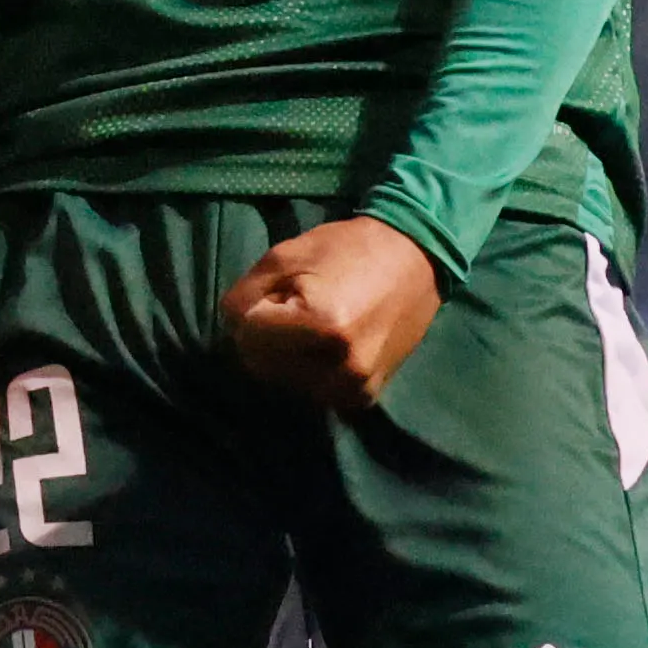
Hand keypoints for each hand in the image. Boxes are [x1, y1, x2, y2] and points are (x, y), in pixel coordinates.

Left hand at [222, 216, 443, 414]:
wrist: (415, 260)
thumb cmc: (348, 249)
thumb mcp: (285, 256)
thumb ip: (245, 296)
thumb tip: (232, 330)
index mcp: (323, 326)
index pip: (247, 337)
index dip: (249, 313)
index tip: (272, 294)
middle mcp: (341, 368)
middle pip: (261, 366)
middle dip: (262, 338)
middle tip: (289, 309)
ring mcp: (355, 388)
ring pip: (283, 383)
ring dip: (282, 358)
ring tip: (308, 326)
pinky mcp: (364, 398)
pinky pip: (311, 391)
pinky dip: (306, 370)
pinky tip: (324, 345)